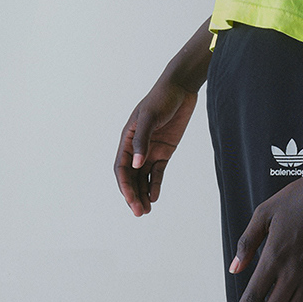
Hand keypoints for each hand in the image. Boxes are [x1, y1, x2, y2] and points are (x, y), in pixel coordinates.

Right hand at [115, 82, 197, 214]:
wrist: (181, 88)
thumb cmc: (161, 99)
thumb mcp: (149, 117)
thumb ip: (142, 140)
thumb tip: (136, 164)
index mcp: (127, 139)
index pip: (121, 168)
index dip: (124, 185)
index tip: (131, 200)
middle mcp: (136, 147)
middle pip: (131, 176)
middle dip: (133, 195)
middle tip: (140, 213)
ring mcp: (150, 150)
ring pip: (143, 177)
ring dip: (143, 194)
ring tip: (147, 211)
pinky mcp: (164, 151)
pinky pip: (157, 172)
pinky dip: (155, 185)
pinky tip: (155, 197)